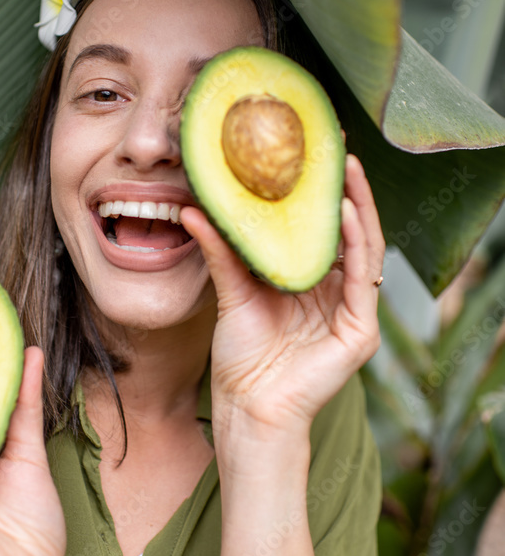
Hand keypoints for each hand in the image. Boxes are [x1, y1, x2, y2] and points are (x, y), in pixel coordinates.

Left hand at [180, 154, 383, 438]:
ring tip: (344, 169)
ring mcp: (352, 311)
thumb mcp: (232, 291)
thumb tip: (192, 206)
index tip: (311, 153)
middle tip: (336, 147)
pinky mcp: (359, 332)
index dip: (320, 193)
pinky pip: (363, 280)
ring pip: (364, 248)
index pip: (323, 229)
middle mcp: (336, 292)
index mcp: (311, 282)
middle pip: (348, 231)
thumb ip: (222, 251)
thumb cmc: (241, 356)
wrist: (246, 407)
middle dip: (345, 190)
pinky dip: (354, 244)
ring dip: (356, 207)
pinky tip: (343, 213)